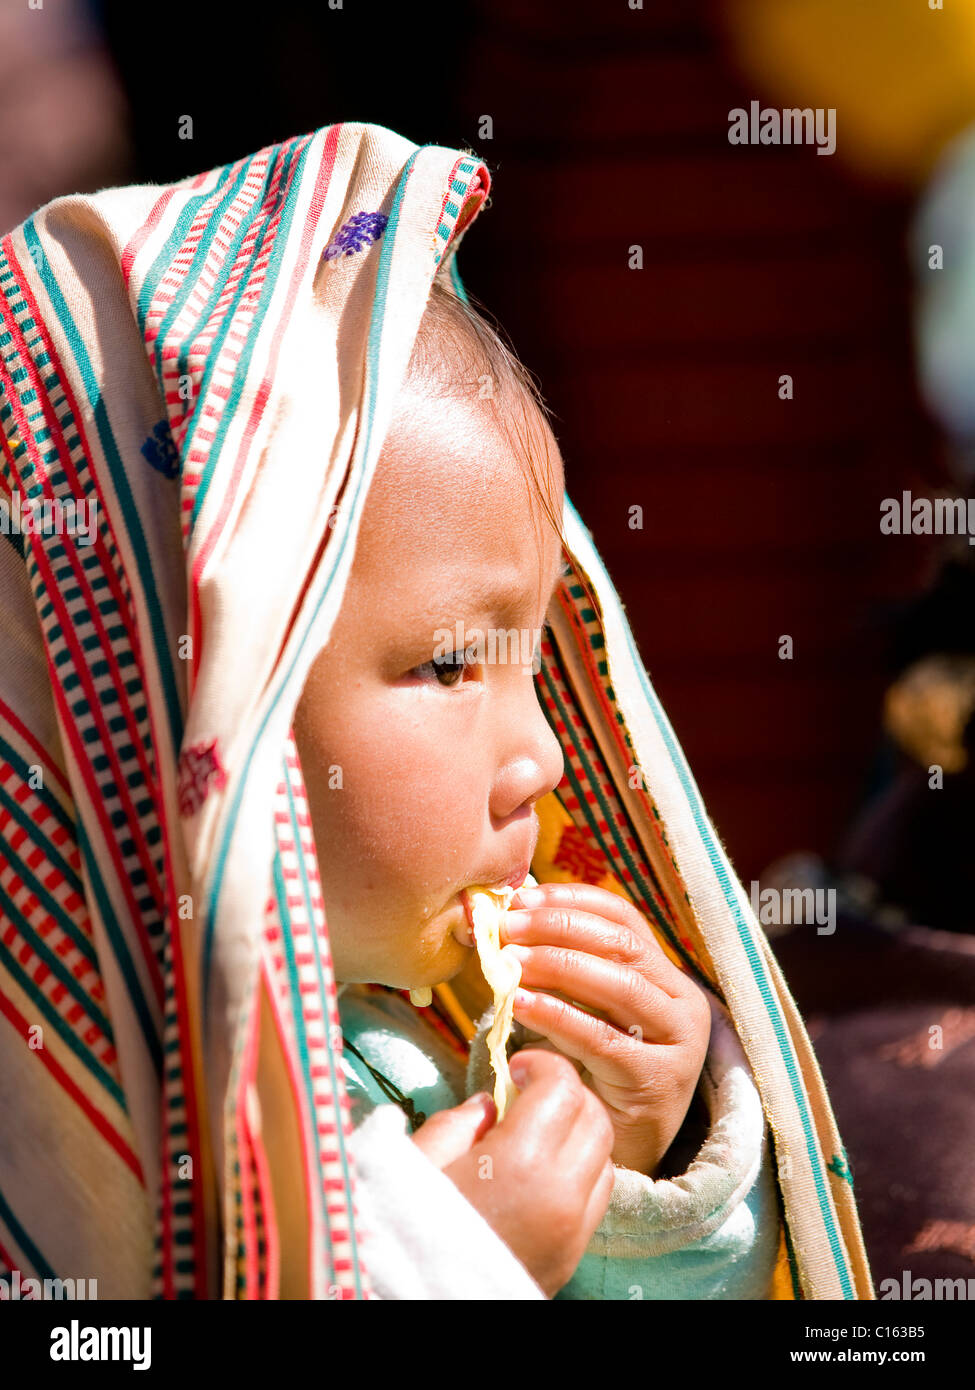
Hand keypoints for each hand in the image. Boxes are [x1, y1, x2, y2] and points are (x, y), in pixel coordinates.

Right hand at [411, 1049, 614, 1296]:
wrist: (414, 1307)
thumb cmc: (404, 1232)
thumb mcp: (416, 1162)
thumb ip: (457, 1123)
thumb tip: (489, 1105)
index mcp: (522, 1162)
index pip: (563, 1088)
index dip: (543, 1064)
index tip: (517, 1067)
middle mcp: (561, 1195)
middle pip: (595, 1118)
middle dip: (568, 1092)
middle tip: (531, 1090)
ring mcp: (572, 1230)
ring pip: (605, 1158)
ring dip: (580, 1133)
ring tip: (540, 1130)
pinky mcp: (570, 1257)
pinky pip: (597, 1199)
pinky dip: (582, 1172)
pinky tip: (543, 1171)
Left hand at [503, 880, 711, 1175]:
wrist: (616, 1150)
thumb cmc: (590, 1072)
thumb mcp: (582, 1010)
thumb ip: (559, 967)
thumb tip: (507, 916)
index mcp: (665, 974)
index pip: (623, 919)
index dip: (572, 901)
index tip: (524, 897)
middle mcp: (681, 1000)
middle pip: (621, 945)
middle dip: (558, 928)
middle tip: (507, 927)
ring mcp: (678, 1040)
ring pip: (618, 985)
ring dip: (556, 966)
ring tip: (509, 963)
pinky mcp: (660, 1079)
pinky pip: (604, 1038)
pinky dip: (558, 1016)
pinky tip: (521, 1006)